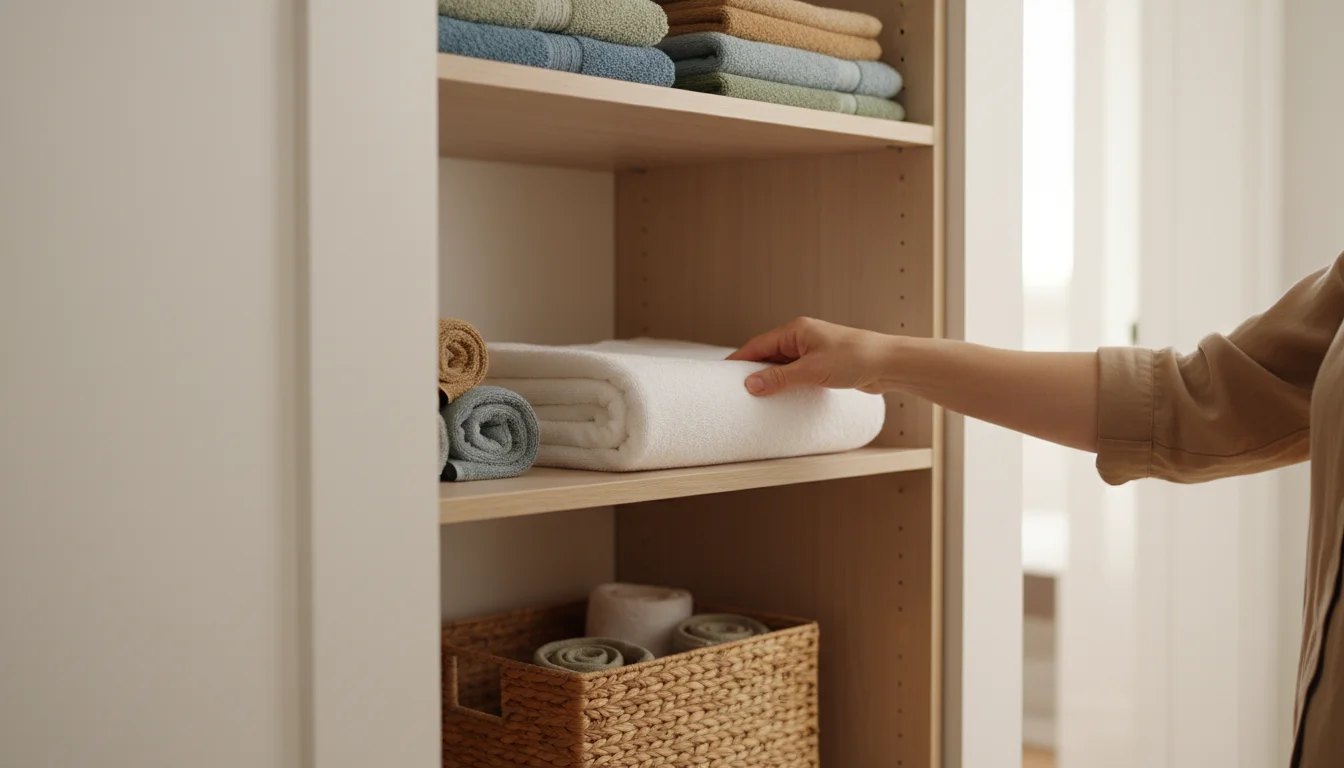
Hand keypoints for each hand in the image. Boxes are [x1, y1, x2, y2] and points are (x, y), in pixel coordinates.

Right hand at [726, 317, 895, 395]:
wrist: (889, 364)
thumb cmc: (856, 358)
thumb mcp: (811, 370)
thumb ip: (779, 378)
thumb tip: (750, 384)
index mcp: (796, 330)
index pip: (758, 344)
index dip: (739, 360)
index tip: (722, 374)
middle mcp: (803, 337)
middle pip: (768, 354)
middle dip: (753, 371)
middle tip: (735, 389)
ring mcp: (814, 350)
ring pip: (783, 365)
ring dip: (771, 378)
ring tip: (755, 396)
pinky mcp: (824, 364)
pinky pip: (797, 373)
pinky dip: (787, 383)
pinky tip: (782, 395)